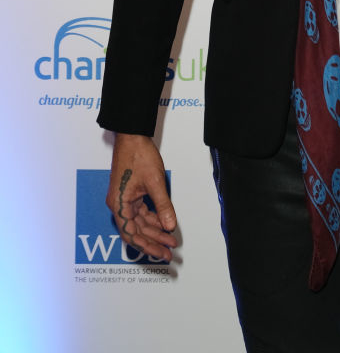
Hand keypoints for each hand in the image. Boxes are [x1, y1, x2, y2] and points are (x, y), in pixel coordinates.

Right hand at [106, 133, 178, 260]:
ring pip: (140, 222)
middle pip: (136, 230)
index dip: (147, 246)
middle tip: (170, 251)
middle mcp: (119, 204)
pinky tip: (165, 224)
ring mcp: (124, 199)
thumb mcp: (155, 182)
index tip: (161, 253)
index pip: (131, 234)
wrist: (132, 136)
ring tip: (171, 240)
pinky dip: (153, 218)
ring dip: (155, 231)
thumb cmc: (139, 155)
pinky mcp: (131, 193)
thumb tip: (170, 226)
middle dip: (154, 241)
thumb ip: (163, 205)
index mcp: (118, 204)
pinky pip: (141, 211)